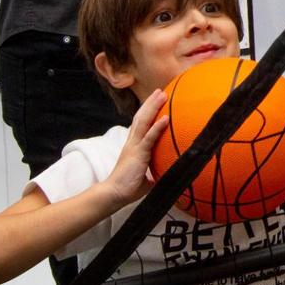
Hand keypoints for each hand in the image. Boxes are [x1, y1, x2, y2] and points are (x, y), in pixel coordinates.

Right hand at [105, 90, 169, 205]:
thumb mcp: (146, 176)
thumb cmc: (128, 187)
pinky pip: (149, 138)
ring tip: (162, 95)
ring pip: (144, 122)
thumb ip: (155, 171)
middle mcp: (132, 142)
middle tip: (160, 91)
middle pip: (141, 117)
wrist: (114, 193)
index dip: (147, 111)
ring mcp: (134, 146)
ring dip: (154, 107)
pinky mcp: (138, 153)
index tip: (155, 101)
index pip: (140, 124)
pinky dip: (157, 127)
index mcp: (133, 146)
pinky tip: (166, 118)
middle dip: (151, 103)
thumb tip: (170, 175)